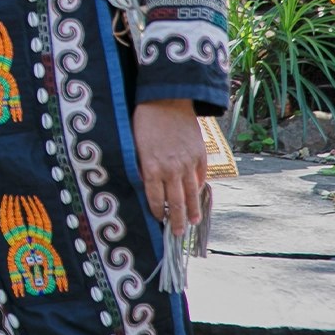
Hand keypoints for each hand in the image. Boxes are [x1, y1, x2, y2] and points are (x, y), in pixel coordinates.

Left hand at [134, 98, 205, 237]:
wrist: (167, 99)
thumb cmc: (144, 121)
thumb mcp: (135, 145)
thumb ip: (142, 167)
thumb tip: (145, 186)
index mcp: (151, 167)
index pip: (154, 198)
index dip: (156, 212)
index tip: (157, 221)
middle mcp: (171, 169)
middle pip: (174, 202)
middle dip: (175, 220)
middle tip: (176, 234)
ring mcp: (188, 163)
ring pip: (191, 194)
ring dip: (191, 210)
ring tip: (192, 222)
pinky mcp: (200, 155)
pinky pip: (200, 177)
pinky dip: (198, 189)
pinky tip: (197, 198)